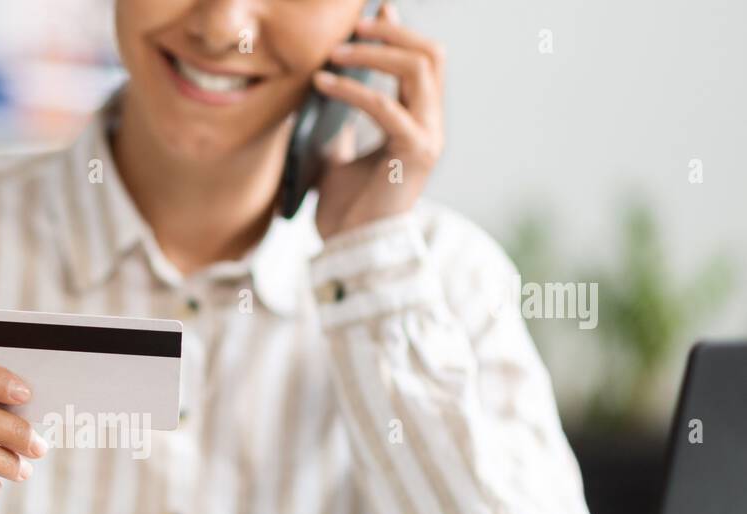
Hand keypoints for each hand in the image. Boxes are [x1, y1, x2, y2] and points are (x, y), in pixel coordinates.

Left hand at [311, 2, 444, 238]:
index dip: (401, 29)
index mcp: (418, 121)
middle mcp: (431, 125)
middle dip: (392, 31)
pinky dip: (353, 89)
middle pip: (429, 54)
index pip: (423, 60)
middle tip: (353, 24)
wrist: (350, 249)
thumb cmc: (345, 208)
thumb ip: (343, 119)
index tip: (373, 7)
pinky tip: (323, 84)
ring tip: (334, 52)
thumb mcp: (339, 151)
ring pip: (417, 69)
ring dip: (374, 52)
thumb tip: (328, 84)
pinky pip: (386, 106)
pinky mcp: (414, 153)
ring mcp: (428, 138)